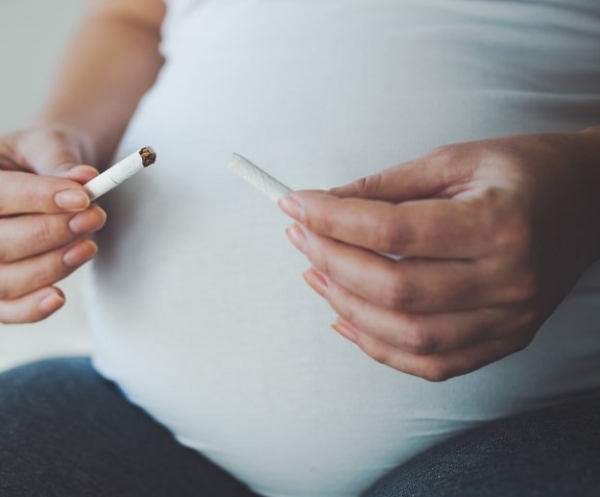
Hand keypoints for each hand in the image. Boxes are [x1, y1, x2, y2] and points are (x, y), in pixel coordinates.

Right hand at [0, 126, 104, 322]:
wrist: (43, 178)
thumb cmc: (39, 158)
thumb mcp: (47, 143)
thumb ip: (61, 161)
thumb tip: (83, 181)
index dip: (37, 199)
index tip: (83, 197)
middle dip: (48, 235)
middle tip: (94, 217)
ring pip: (0, 280)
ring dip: (50, 267)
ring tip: (89, 244)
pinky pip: (4, 310)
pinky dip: (30, 309)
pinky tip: (59, 297)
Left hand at [279, 130, 599, 380]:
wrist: (594, 201)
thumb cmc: (524, 171)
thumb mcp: (457, 159)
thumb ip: (387, 186)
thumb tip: (322, 205)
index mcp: (500, 222)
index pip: (395, 231)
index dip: (333, 220)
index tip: (295, 204)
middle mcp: (510, 279)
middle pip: (395, 289)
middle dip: (332, 262)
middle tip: (300, 235)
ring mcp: (512, 318)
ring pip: (408, 335)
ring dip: (345, 308)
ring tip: (313, 273)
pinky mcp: (507, 340)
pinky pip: (432, 364)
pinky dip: (380, 349)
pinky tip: (345, 319)